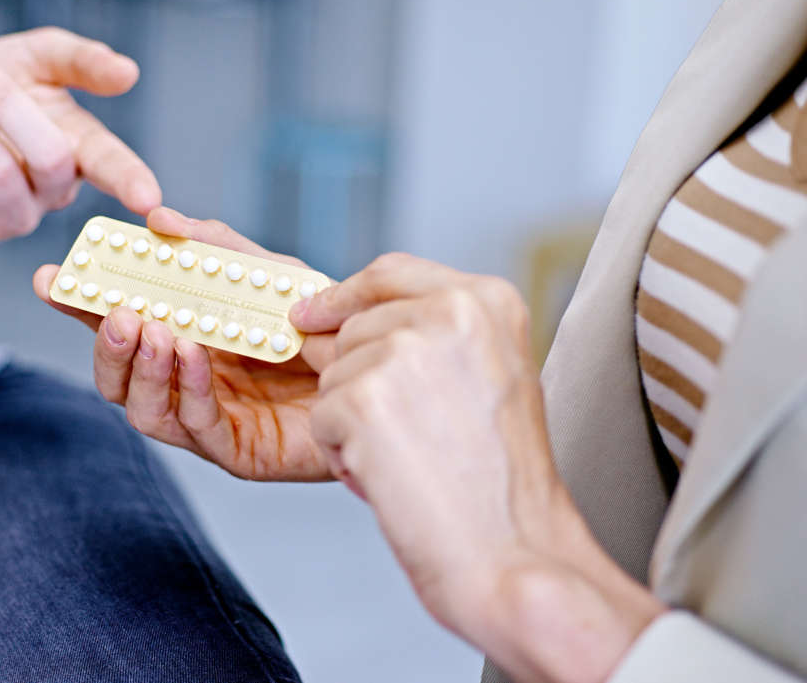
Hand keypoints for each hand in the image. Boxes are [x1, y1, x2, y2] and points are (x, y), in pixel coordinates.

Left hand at [0, 27, 159, 249]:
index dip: (132, 182)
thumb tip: (128, 73)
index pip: (114, 167)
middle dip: (3, 100)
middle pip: (48, 156)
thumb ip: (80, 60)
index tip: (149, 200)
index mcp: (82, 150)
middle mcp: (55, 192)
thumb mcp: (36, 59)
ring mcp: (15, 219)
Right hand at [33, 207, 334, 481]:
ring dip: (140, 367)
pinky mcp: (238, 452)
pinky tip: (192, 354)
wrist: (382, 367)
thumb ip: (218, 248)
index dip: (82, 302)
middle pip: (117, 375)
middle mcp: (185, 382)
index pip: (119, 322)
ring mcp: (207, 420)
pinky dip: (187, 389)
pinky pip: (197, 427)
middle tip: (113, 309)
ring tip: (151, 329)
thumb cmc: (324, 325)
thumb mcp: (270, 274)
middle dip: (104, 342)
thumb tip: (159, 218)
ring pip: (143, 408)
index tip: (52, 277)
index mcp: (183, 337)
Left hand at [292, 253, 664, 682]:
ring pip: (333, 376)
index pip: (391, 273)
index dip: (343, 294)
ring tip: (412, 460)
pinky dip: (344, 456)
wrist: (514, 553)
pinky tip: (393, 478)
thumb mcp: (490, 377)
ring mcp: (403, 352)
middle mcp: (448, 312)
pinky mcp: (362, 398)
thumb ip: (433, 338)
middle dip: (359, 381)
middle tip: (413, 437)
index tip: (311, 311)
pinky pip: (322, 419)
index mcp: (487, 299)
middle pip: (353, 328)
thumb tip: (339, 330)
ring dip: (354, 424)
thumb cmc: (503, 484)